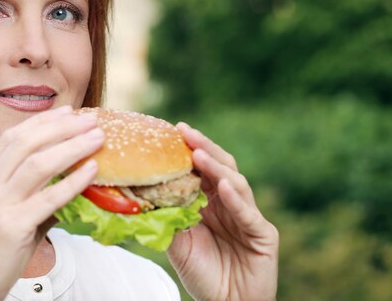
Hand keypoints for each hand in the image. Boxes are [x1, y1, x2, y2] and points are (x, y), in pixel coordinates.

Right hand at [0, 105, 102, 300]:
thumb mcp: (2, 217)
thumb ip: (31, 198)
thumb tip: (68, 188)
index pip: (11, 138)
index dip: (41, 122)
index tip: (67, 112)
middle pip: (25, 143)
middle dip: (61, 127)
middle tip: (89, 119)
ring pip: (37, 164)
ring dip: (72, 146)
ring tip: (98, 138)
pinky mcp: (11, 228)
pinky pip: (48, 198)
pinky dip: (72, 182)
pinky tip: (92, 171)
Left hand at [167, 123, 278, 300]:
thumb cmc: (203, 273)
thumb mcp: (178, 243)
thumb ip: (167, 218)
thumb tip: (139, 194)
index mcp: (211, 201)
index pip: (202, 169)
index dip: (189, 149)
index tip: (171, 131)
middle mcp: (231, 203)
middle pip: (220, 167)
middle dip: (203, 147)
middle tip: (185, 131)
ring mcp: (248, 216)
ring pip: (235, 183)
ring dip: (216, 167)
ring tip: (198, 153)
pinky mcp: (263, 234)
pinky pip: (249, 214)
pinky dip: (236, 199)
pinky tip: (223, 186)